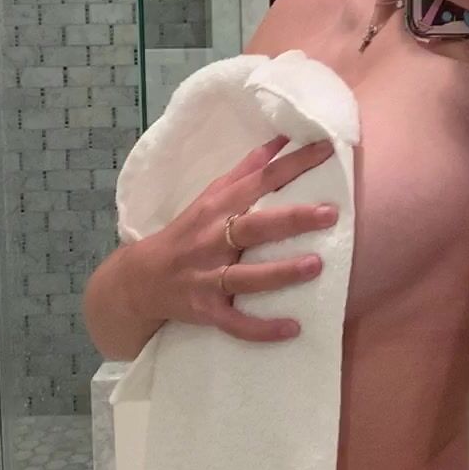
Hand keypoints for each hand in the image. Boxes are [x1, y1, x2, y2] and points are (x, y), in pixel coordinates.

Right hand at [128, 135, 339, 343]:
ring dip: (280, 272)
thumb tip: (281, 140)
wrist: (139, 280)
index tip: (327, 149)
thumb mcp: (211, 197)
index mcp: (217, 208)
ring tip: (316, 265)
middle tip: (329, 213)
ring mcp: (207, 277)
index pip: (260, 181)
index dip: (293, 165)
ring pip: (245, 276)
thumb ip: (247, 170)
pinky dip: (261, 328)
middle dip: (291, 219)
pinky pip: (234, 322)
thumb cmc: (187, 232)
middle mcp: (212, 240)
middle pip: (253, 227)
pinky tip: (293, 329)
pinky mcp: (205, 310)